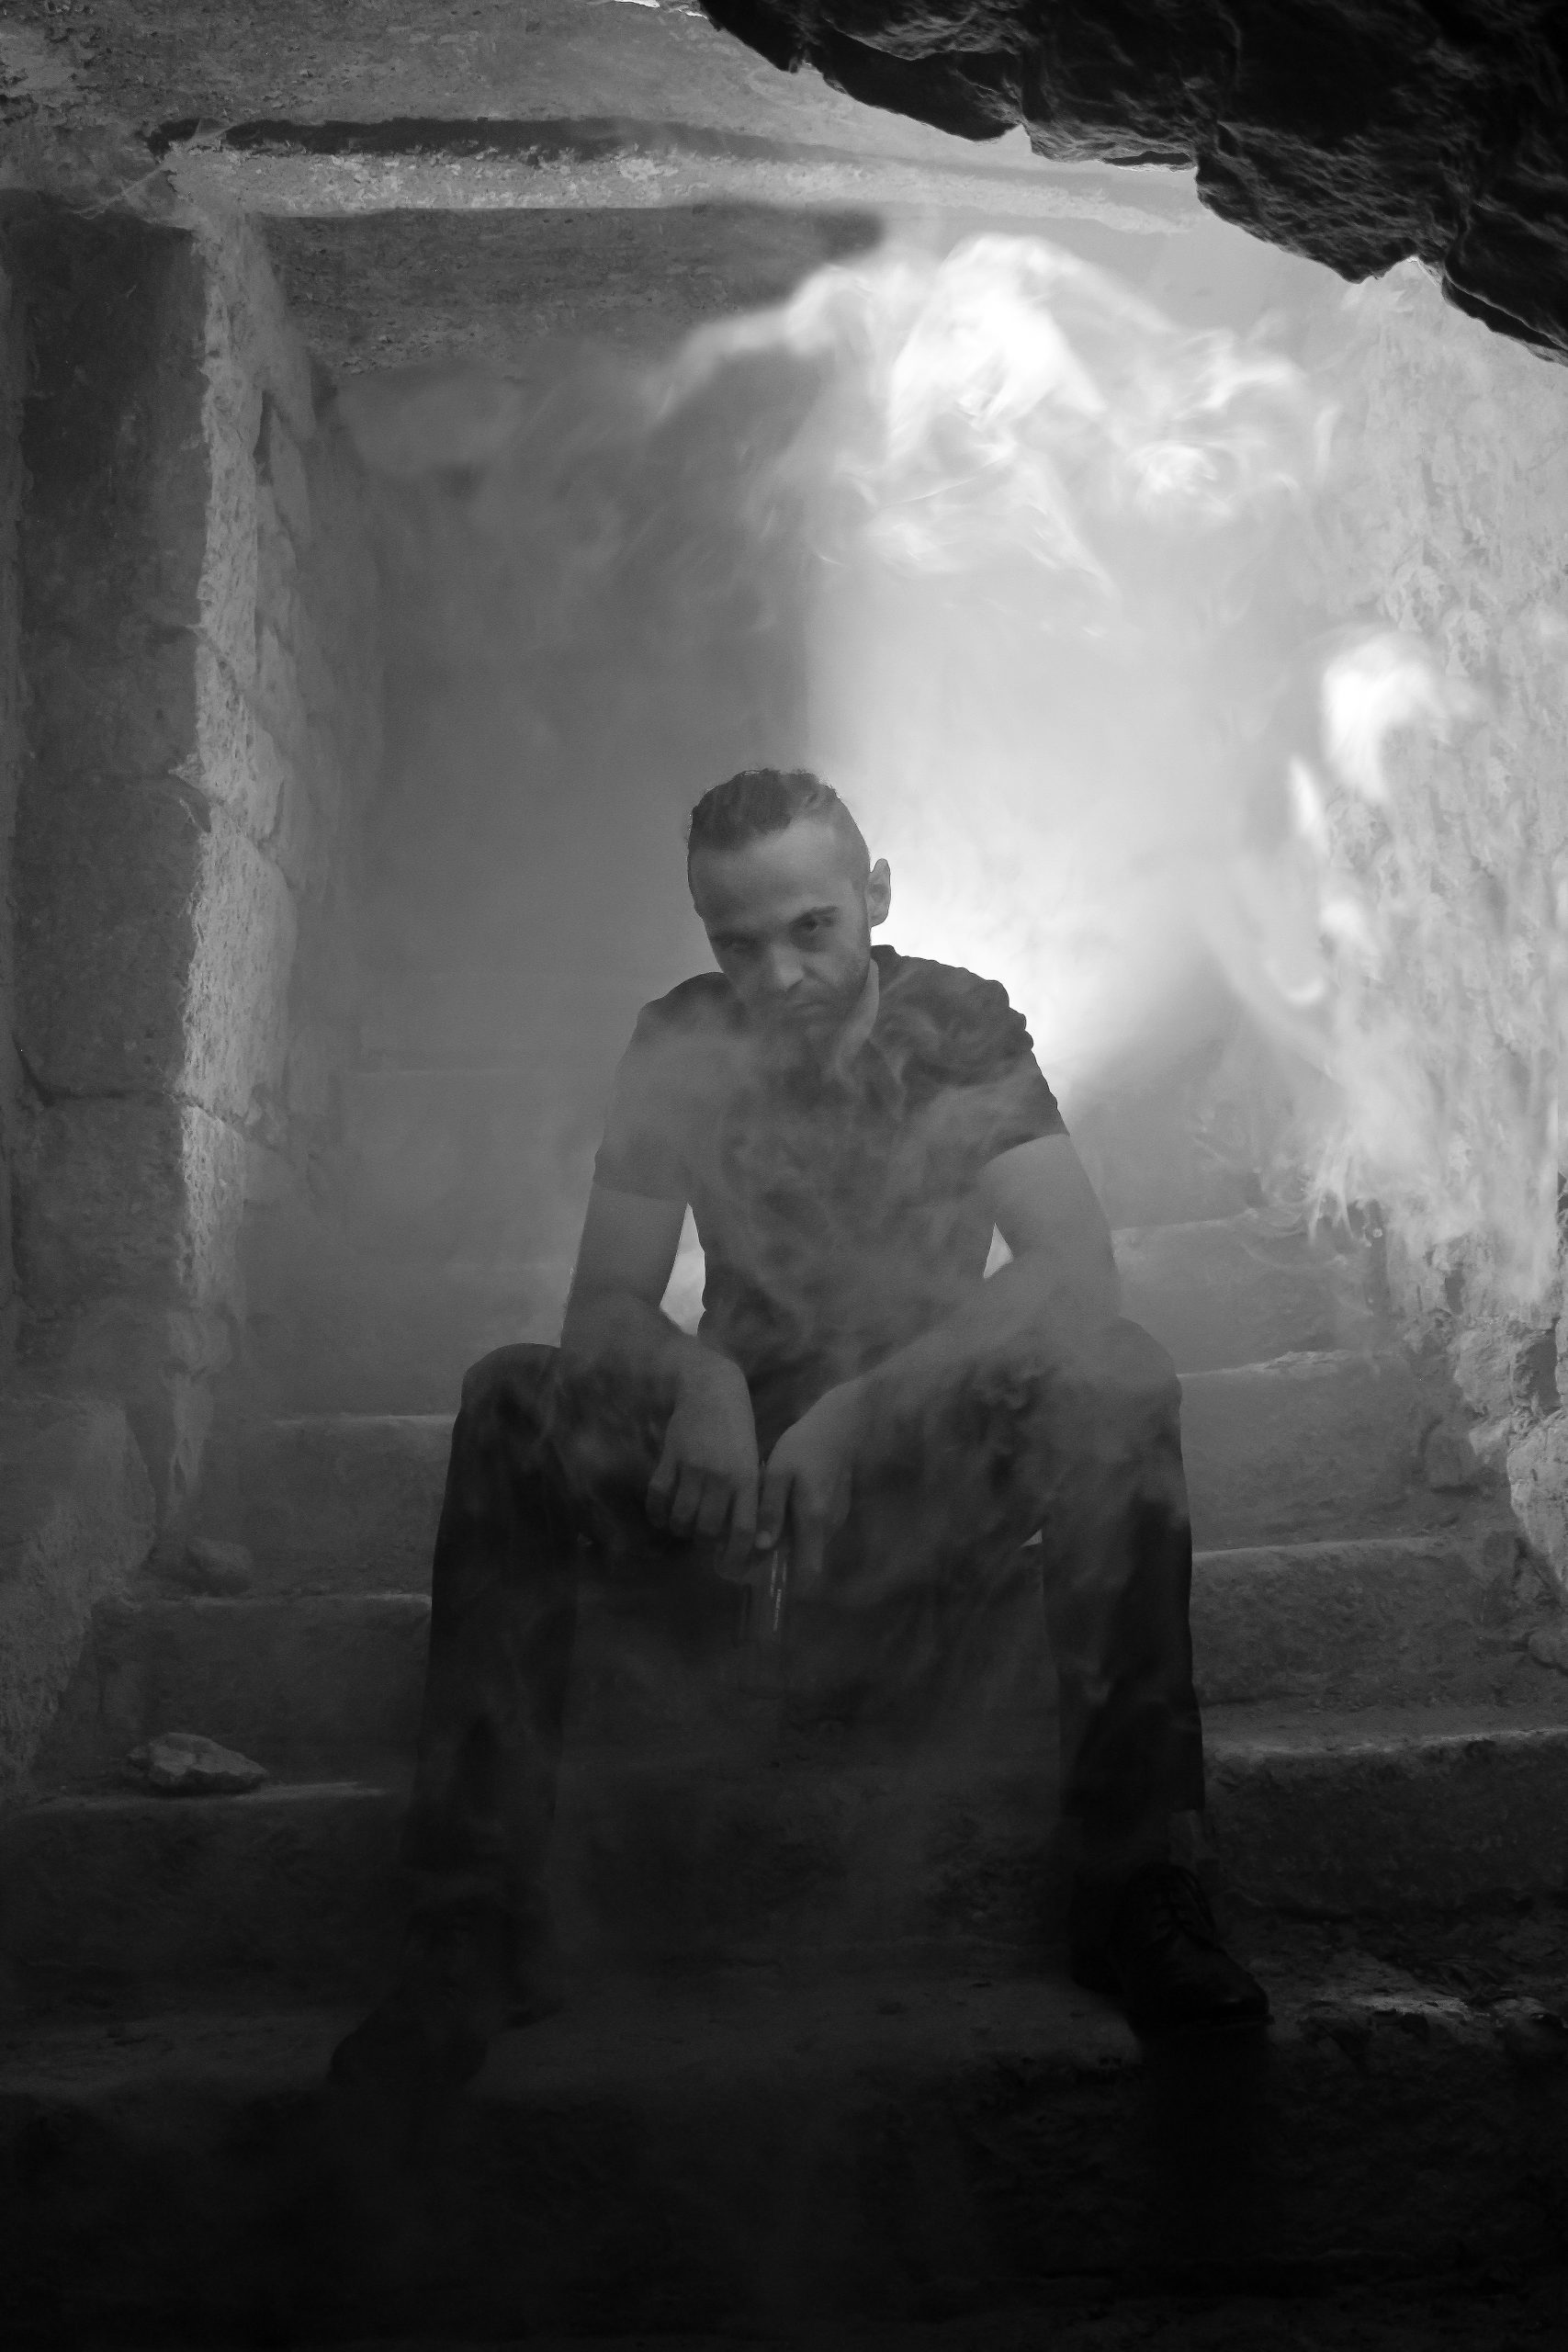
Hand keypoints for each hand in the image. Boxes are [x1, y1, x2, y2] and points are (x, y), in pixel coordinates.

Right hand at [646, 1351, 758, 1572]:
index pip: (745, 1530)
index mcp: (747, 1478)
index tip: (729, 1566)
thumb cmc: (737, 1428)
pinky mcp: (670, 1457)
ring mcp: (693, 1467)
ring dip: (680, 1529)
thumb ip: (746, 1495)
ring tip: (683, 1526)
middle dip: (703, 1542)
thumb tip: (744, 1537)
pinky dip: (657, 1513)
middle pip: (708, 1529)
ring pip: (682, 1517)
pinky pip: (658, 1497)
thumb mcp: (750, 1461)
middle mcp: (722, 1476)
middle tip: (702, 1537)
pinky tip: (661, 1516)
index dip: (736, 1555)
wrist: (711, 1389)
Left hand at [755, 1382, 863, 1589]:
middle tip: (750, 1541)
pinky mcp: (837, 1509)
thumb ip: (770, 1511)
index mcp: (813, 1522)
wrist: (841, 1425)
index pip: (808, 1574)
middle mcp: (829, 1528)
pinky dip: (797, 1526)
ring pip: (808, 1544)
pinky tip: (783, 1503)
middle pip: (804, 1561)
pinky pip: (814, 1529)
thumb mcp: (778, 1473)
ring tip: (763, 1517)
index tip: (761, 1574)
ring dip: (788, 1540)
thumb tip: (761, 1546)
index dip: (787, 1583)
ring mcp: (836, 1519)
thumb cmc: (805, 1446)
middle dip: (779, 1559)